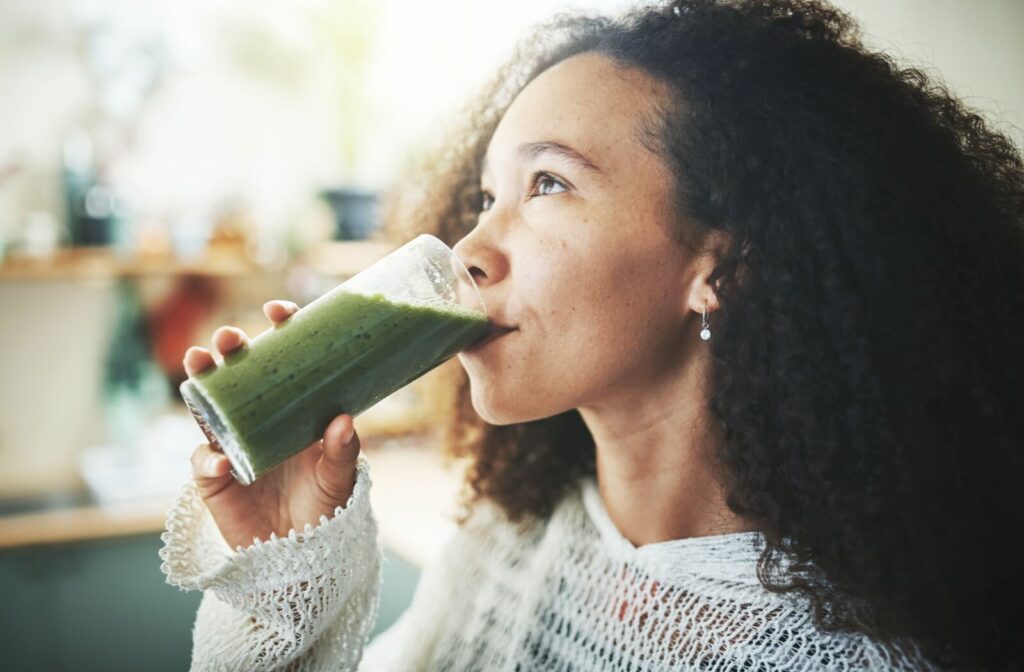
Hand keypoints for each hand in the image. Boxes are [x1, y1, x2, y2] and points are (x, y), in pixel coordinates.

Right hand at [184, 300, 361, 549]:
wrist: (302, 555)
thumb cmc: (324, 508)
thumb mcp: (341, 478)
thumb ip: (343, 452)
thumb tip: (344, 419)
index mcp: (291, 409)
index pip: (283, 360)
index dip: (278, 331)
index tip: (279, 310)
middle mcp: (256, 419)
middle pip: (236, 373)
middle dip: (228, 348)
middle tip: (228, 337)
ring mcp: (231, 443)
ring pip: (208, 405)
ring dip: (201, 381)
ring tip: (200, 363)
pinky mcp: (213, 477)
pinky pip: (203, 461)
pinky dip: (208, 458)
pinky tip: (219, 460)